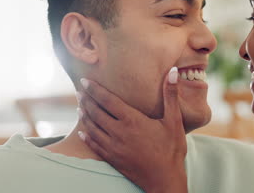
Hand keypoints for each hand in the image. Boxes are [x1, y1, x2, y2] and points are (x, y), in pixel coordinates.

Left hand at [77, 67, 187, 192]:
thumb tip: (172, 72)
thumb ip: (170, 95)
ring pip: (93, 128)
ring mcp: (113, 147)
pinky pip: (94, 145)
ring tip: (79, 106)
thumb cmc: (172, 149)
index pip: (108, 100)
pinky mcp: (112, 159)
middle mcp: (119, 132)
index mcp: (132, 120)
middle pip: (96, 113)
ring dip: (85, 116)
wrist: (165, 180)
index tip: (85, 81)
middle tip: (79, 91)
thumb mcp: (174, 120)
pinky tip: (82, 131)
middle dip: (86, 100)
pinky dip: (86, 136)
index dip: (95, 90)